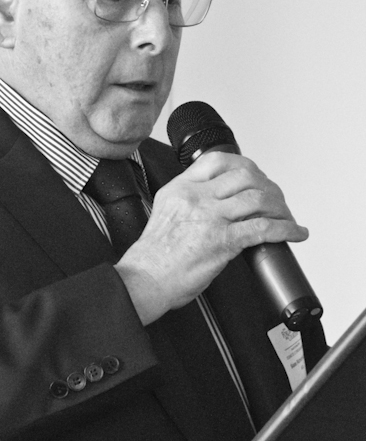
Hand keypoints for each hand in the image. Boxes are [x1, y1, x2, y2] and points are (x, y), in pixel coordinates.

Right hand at [114, 151, 307, 325]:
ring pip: (258, 199)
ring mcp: (211, 217)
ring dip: (280, 207)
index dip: (245, 166)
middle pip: (245, 176)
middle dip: (268, 186)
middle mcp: (197, 197)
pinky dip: (286, 229)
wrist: (146, 279)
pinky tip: (294, 233)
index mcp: (181, 188)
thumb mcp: (166, 211)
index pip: (218, 161)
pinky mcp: (223, 240)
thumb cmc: (155, 255)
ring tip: (286, 216)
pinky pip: (264, 229)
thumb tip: (217, 200)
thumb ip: (189, 200)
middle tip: (275, 199)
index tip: (255, 176)